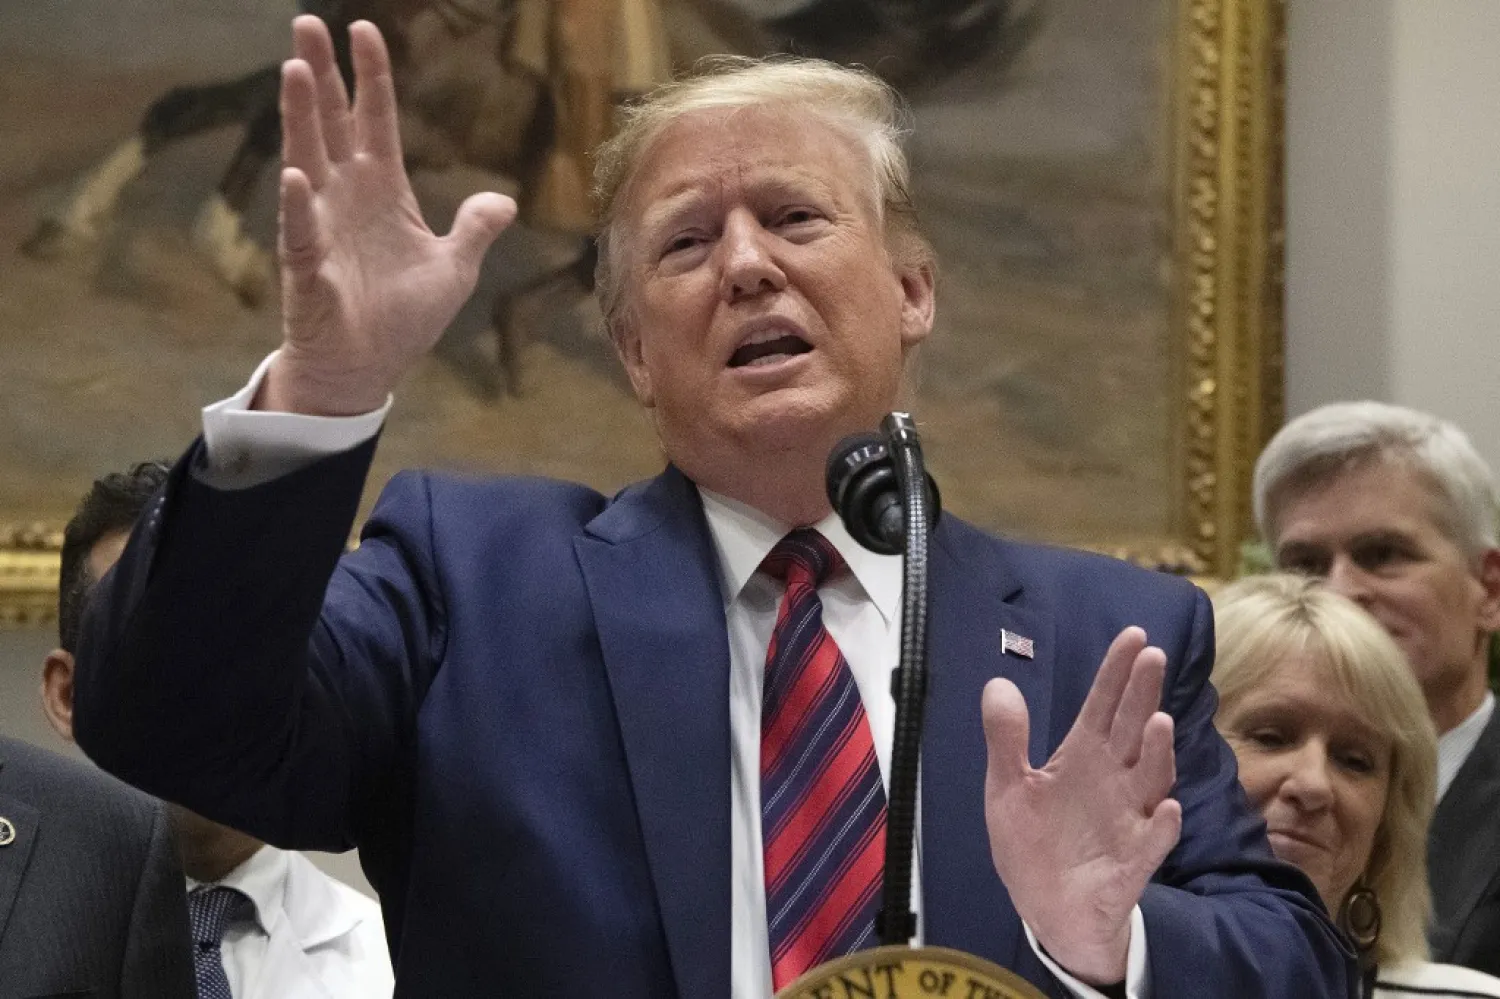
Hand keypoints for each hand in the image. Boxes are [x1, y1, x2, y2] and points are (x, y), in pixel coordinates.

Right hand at [260, 16, 517, 415]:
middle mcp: (345, 196)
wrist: (365, 369)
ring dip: (300, 117)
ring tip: (294, 69)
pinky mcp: (306, 266)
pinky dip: (297, 205)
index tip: (364, 29)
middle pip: (331, 123)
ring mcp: (320, 226)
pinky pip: (300, 230)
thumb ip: (474, 230)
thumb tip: (504, 201)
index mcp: (383, 190)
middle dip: (320, 74)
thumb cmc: (402, 318)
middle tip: (306, 22)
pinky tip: (296, 175)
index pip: (374, 120)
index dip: (371, 77)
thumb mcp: (453, 270)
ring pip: (307, 159)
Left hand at [982, 627, 1181, 984]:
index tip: (1135, 635)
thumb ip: (1005, 740)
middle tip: (1154, 656)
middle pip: (1131, 730)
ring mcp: (1127, 819)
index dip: (1116, 673)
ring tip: (1157, 721)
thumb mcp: (1007, 789)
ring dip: (1156, 752)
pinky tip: (1165, 807)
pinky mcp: (1133, 861)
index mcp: (1081, 759)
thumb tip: (996, 684)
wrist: (1047, 911)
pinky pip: (1152, 842)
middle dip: (1142, 694)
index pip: (1102, 707)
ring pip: (1150, 779)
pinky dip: (1160, 825)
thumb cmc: (1033, 845)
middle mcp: (1112, 781)